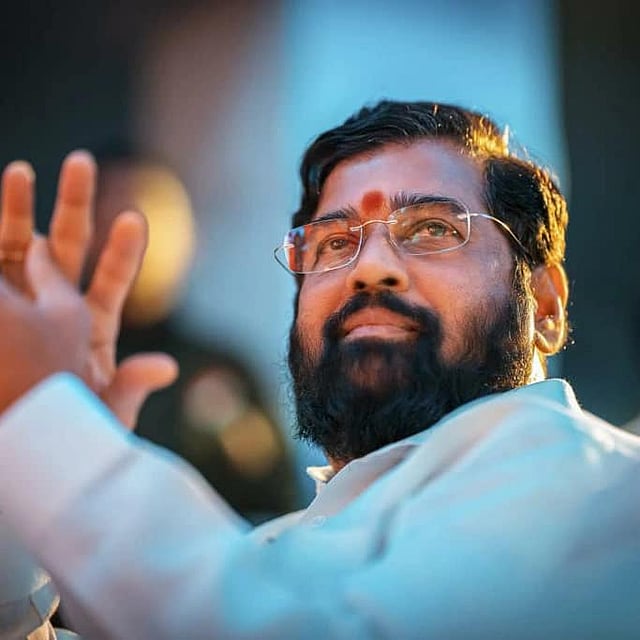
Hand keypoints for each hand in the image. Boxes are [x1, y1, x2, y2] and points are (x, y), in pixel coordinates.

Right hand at [0, 152, 177, 426]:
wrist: (23, 442)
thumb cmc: (70, 432)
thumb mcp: (102, 412)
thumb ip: (129, 387)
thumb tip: (166, 368)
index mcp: (92, 327)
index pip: (111, 281)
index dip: (124, 252)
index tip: (134, 219)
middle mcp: (56, 305)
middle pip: (70, 249)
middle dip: (75, 207)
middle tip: (81, 163)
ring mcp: (19, 303)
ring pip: (21, 248)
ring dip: (16, 210)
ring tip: (17, 172)